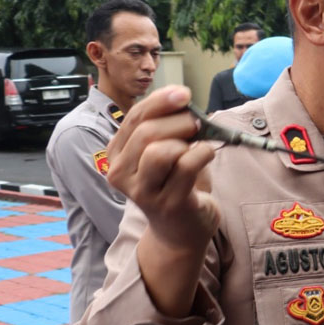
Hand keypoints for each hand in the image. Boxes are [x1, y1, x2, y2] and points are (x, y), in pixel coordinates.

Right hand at [106, 86, 219, 253]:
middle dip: (177, 121)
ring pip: (160, 152)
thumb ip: (166, 128)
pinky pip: (186, 167)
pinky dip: (202, 153)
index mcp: (116, 155)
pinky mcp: (169, 204)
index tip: (183, 93)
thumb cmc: (175, 185)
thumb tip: (182, 99)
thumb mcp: (164, 153)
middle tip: (197, 122)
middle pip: (145, 133)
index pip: (133, 118)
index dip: (159, 101)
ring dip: (186, 141)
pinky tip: (207, 154)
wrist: (181, 230)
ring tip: (198, 143)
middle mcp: (121, 174)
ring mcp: (143, 192)